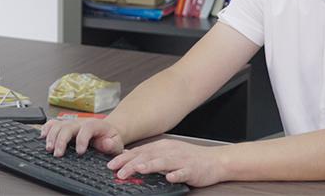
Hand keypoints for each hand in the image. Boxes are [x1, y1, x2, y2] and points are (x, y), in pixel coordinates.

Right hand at [39, 118, 124, 157]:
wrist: (107, 132)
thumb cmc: (110, 139)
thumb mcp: (117, 143)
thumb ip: (112, 144)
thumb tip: (106, 143)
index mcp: (95, 125)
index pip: (87, 128)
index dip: (82, 139)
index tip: (80, 152)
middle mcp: (81, 122)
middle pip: (68, 126)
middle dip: (61, 140)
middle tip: (58, 154)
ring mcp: (72, 123)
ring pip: (58, 125)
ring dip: (52, 136)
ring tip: (49, 148)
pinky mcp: (65, 126)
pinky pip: (53, 123)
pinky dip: (46, 129)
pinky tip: (42, 137)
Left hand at [106, 139, 223, 186]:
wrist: (214, 160)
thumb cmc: (189, 158)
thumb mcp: (166, 153)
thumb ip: (149, 156)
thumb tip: (128, 158)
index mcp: (161, 148)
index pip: (139, 152)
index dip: (124, 158)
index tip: (110, 164)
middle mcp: (169, 152)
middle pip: (147, 157)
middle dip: (131, 163)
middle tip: (117, 171)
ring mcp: (181, 160)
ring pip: (163, 162)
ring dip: (150, 166)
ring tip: (138, 169)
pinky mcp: (192, 170)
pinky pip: (183, 172)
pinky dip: (176, 175)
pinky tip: (170, 178)